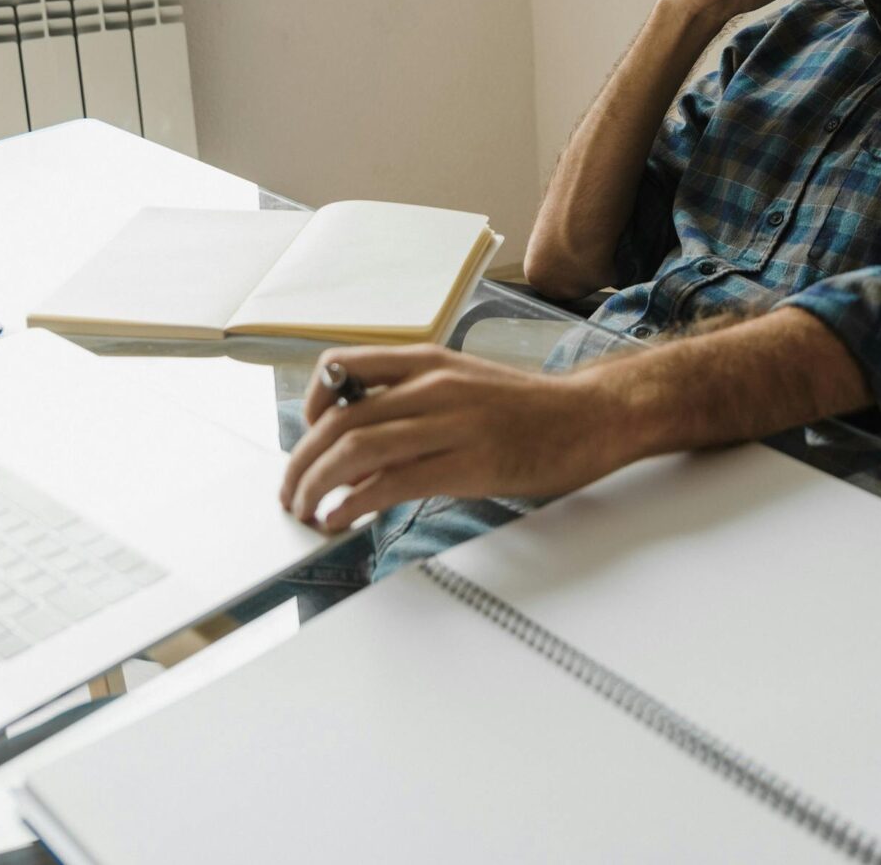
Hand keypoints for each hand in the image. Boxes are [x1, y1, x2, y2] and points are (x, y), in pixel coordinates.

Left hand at [279, 346, 630, 532]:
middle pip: (340, 419)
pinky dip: (353, 504)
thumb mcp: (462, 382)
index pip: (341, 367)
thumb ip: (413, 398)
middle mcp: (432, 385)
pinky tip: (341, 519)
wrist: (588, 417)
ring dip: (317, 486)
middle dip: (302, 461)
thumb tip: (360, 435)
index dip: (309, 405)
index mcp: (427, 360)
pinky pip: (391, 483)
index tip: (305, 438)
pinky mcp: (466, 464)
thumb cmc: (527, 408)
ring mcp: (450, 423)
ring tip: (307, 510)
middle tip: (291, 491)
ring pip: (356, 450)